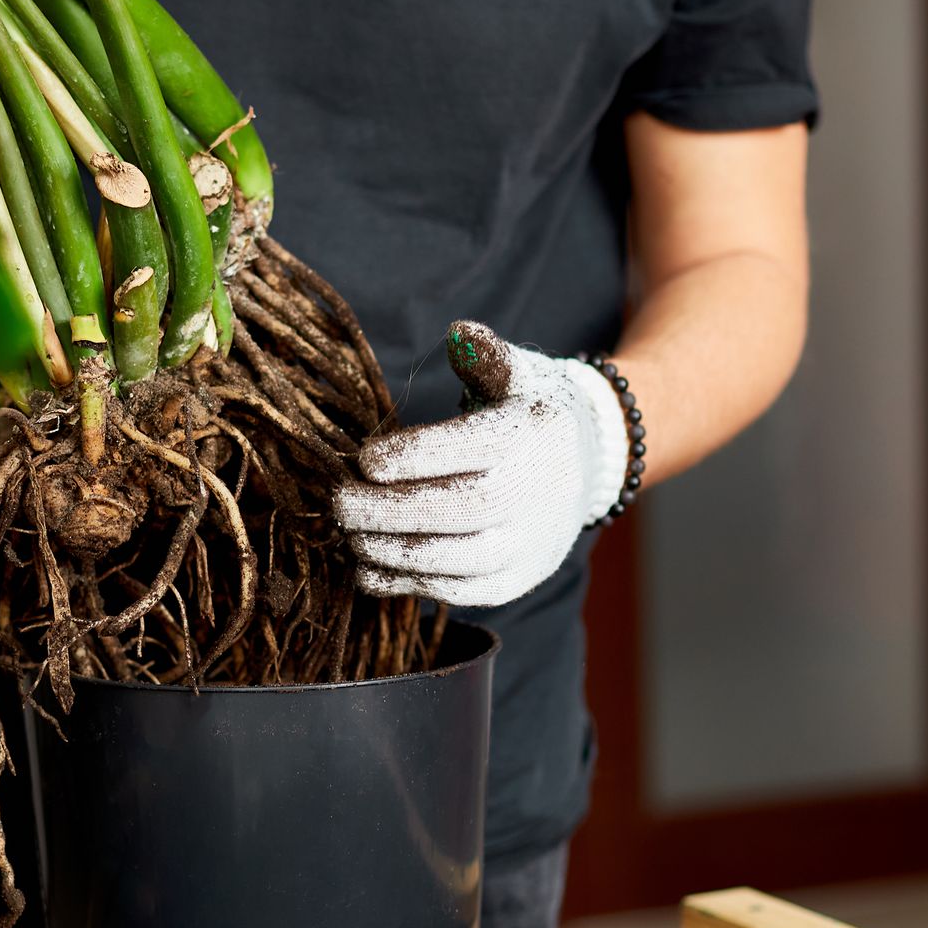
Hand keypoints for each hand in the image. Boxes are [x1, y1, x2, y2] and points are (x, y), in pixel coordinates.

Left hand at [334, 323, 630, 608]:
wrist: (588, 462)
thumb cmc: (528, 409)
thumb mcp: (516, 371)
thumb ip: (485, 355)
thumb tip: (459, 335)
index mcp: (533, 432)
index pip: (475, 447)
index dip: (416, 456)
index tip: (364, 459)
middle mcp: (538, 492)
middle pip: (461, 509)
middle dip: (390, 510)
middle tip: (338, 502)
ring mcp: (531, 542)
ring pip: (458, 559)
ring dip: (391, 551)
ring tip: (347, 534)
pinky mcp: (517, 579)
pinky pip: (459, 593)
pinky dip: (407, 585)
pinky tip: (366, 568)